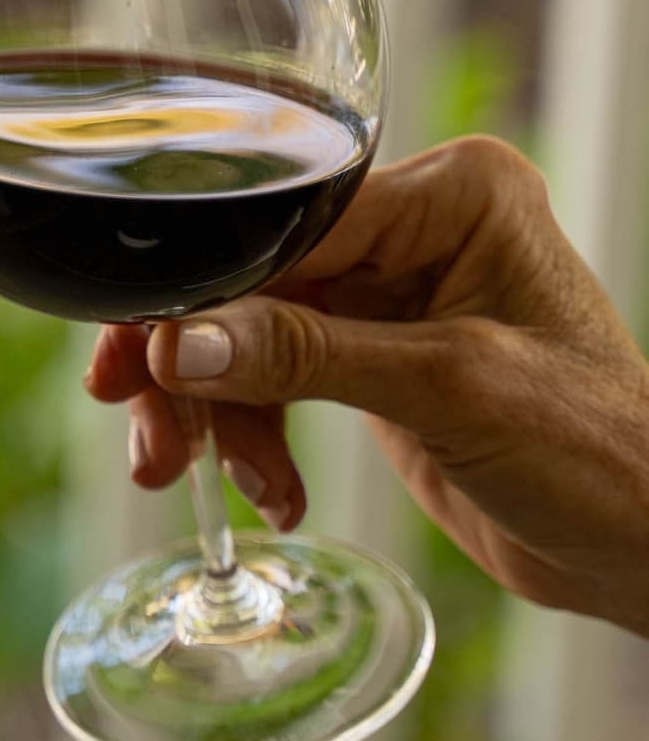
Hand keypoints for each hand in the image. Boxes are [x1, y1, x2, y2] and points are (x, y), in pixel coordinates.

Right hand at [87, 136, 648, 635]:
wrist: (646, 547)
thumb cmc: (601, 453)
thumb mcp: (448, 393)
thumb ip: (310, 359)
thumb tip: (184, 347)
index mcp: (456, 193)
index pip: (291, 221)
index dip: (207, 291)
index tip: (142, 356)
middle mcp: (420, 227)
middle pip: (254, 277)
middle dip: (198, 362)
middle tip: (150, 432)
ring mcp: (395, 294)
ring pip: (252, 331)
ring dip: (218, 411)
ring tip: (193, 478)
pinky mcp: (377, 356)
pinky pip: (277, 376)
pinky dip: (257, 435)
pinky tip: (271, 491)